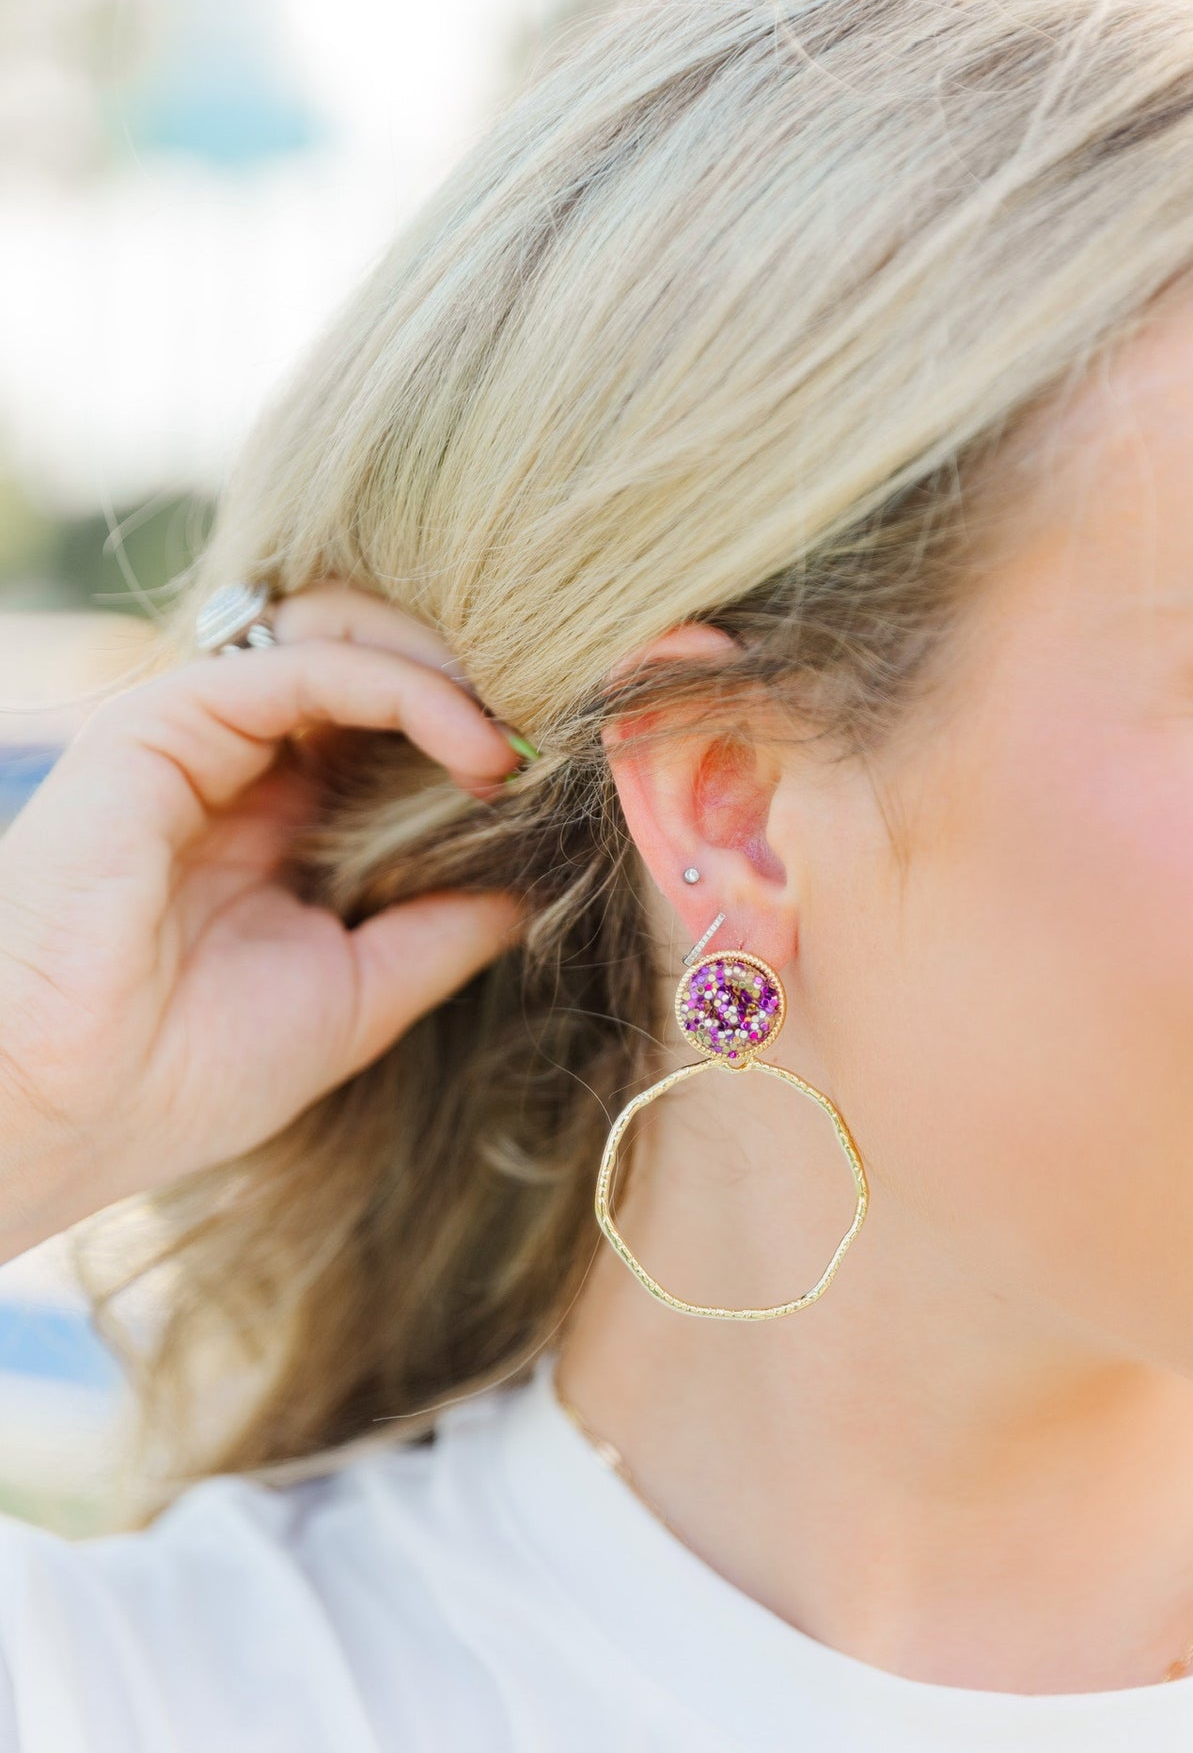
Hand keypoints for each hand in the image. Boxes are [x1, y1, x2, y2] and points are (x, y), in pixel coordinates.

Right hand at [0, 584, 526, 1258]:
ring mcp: (201, 738)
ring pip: (349, 647)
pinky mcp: (169, 721)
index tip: (568, 780)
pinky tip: (478, 745)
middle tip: (565, 734)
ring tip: (528, 735)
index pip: (390, 741)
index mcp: (271, 829)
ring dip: (456, 677)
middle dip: (479, 692)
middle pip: (377, 678)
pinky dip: (409, 688)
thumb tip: (529, 893)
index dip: (481, 744)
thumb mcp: (355, 1000)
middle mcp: (238, 770)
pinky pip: (309, 664)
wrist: (64, 1105)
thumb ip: (436, 936)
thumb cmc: (185, 1074)